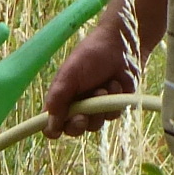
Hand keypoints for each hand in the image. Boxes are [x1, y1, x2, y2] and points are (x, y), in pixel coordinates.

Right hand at [42, 15, 137, 139]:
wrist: (123, 45)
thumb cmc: (91, 55)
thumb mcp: (69, 74)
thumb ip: (57, 99)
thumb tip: (50, 127)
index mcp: (61, 97)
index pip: (51, 123)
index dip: (53, 129)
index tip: (59, 129)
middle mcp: (77, 104)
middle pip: (73, 129)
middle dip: (79, 123)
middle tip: (83, 116)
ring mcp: (95, 107)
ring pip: (94, 125)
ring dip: (99, 108)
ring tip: (104, 87)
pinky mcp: (113, 106)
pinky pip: (112, 117)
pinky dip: (114, 102)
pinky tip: (116, 84)